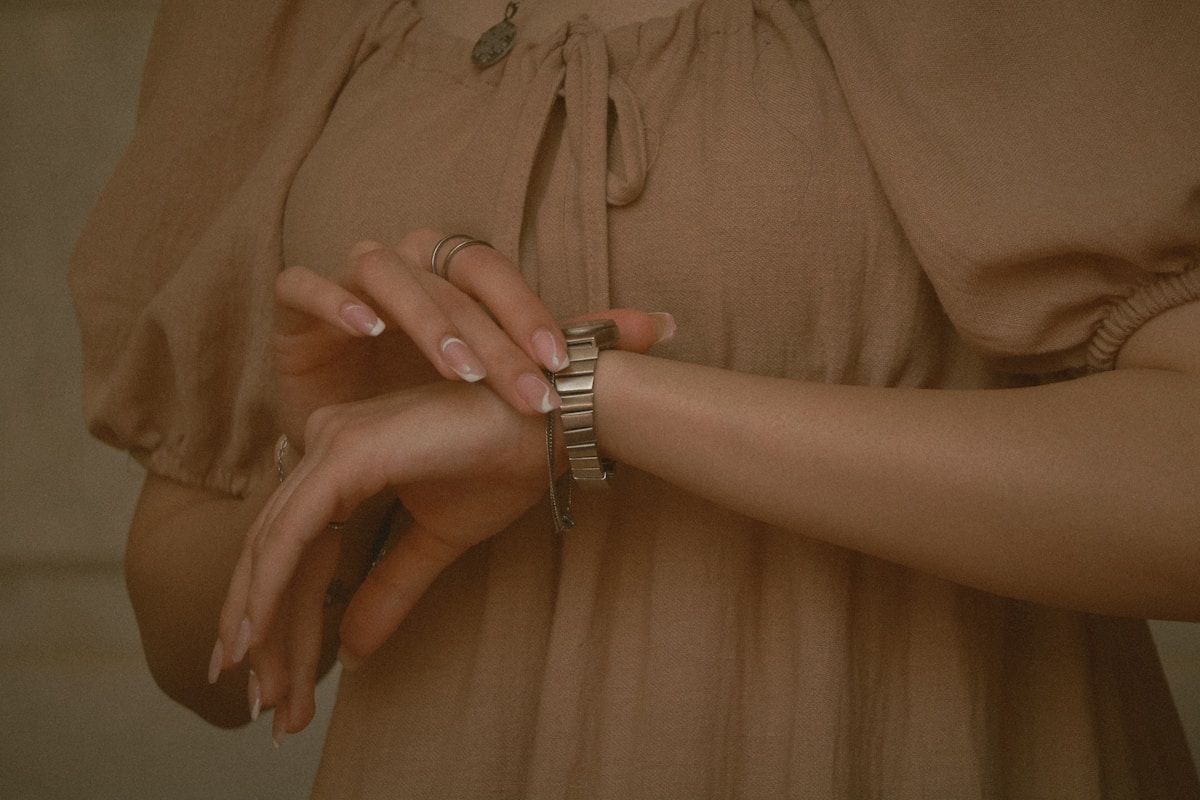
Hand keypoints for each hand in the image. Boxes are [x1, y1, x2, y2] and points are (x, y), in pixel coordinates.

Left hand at [212, 313, 670, 738]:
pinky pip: (293, 531)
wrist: (550, 426)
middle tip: (263, 708)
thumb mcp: (438, 542)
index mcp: (342, 460)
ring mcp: (332, 443)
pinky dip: (271, 587)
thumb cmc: (504, 466)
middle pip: (274, 552)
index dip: (284, 618)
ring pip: (272, 547)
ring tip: (267, 696)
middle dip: (266, 634)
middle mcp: (324, 443)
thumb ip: (389, 588)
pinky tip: (260, 636)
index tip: (281, 684)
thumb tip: (351, 650)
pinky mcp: (348, 452)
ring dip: (263, 624)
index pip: (297, 549)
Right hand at [273, 228, 572, 445]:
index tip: (562, 365)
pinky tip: (366, 330)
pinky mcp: (293, 309)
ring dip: (427, 317)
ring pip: (384, 272)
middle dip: (491, 336)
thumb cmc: (424, 397)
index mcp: (448, 273)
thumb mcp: (497, 374)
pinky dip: (334, 301)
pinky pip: (303, 284)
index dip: (527, 311)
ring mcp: (345, 281)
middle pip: (448, 279)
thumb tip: (662, 328)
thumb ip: (568, 348)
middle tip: (524, 388)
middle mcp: (402, 266)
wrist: (342, 435)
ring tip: (458, 369)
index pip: (493, 273)